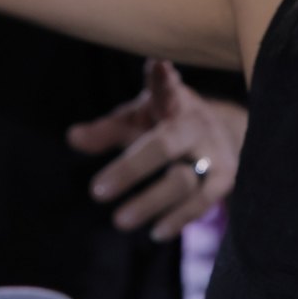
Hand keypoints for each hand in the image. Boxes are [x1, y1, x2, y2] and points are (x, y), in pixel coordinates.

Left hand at [68, 61, 244, 239]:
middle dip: (131, 169)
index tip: (158, 65)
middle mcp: (195, 124)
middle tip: (95, 193)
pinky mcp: (226, 178)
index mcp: (173, 101)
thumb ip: (106, 130)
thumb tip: (72, 137)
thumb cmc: (167, 123)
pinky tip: (156, 233)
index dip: (162, 77)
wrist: (225, 134)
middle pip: (163, 146)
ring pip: (182, 180)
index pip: (166, 87)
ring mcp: (214, 152)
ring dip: (150, 202)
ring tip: (119, 221)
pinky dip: (179, 219)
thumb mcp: (137, 120)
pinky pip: (202, 202)